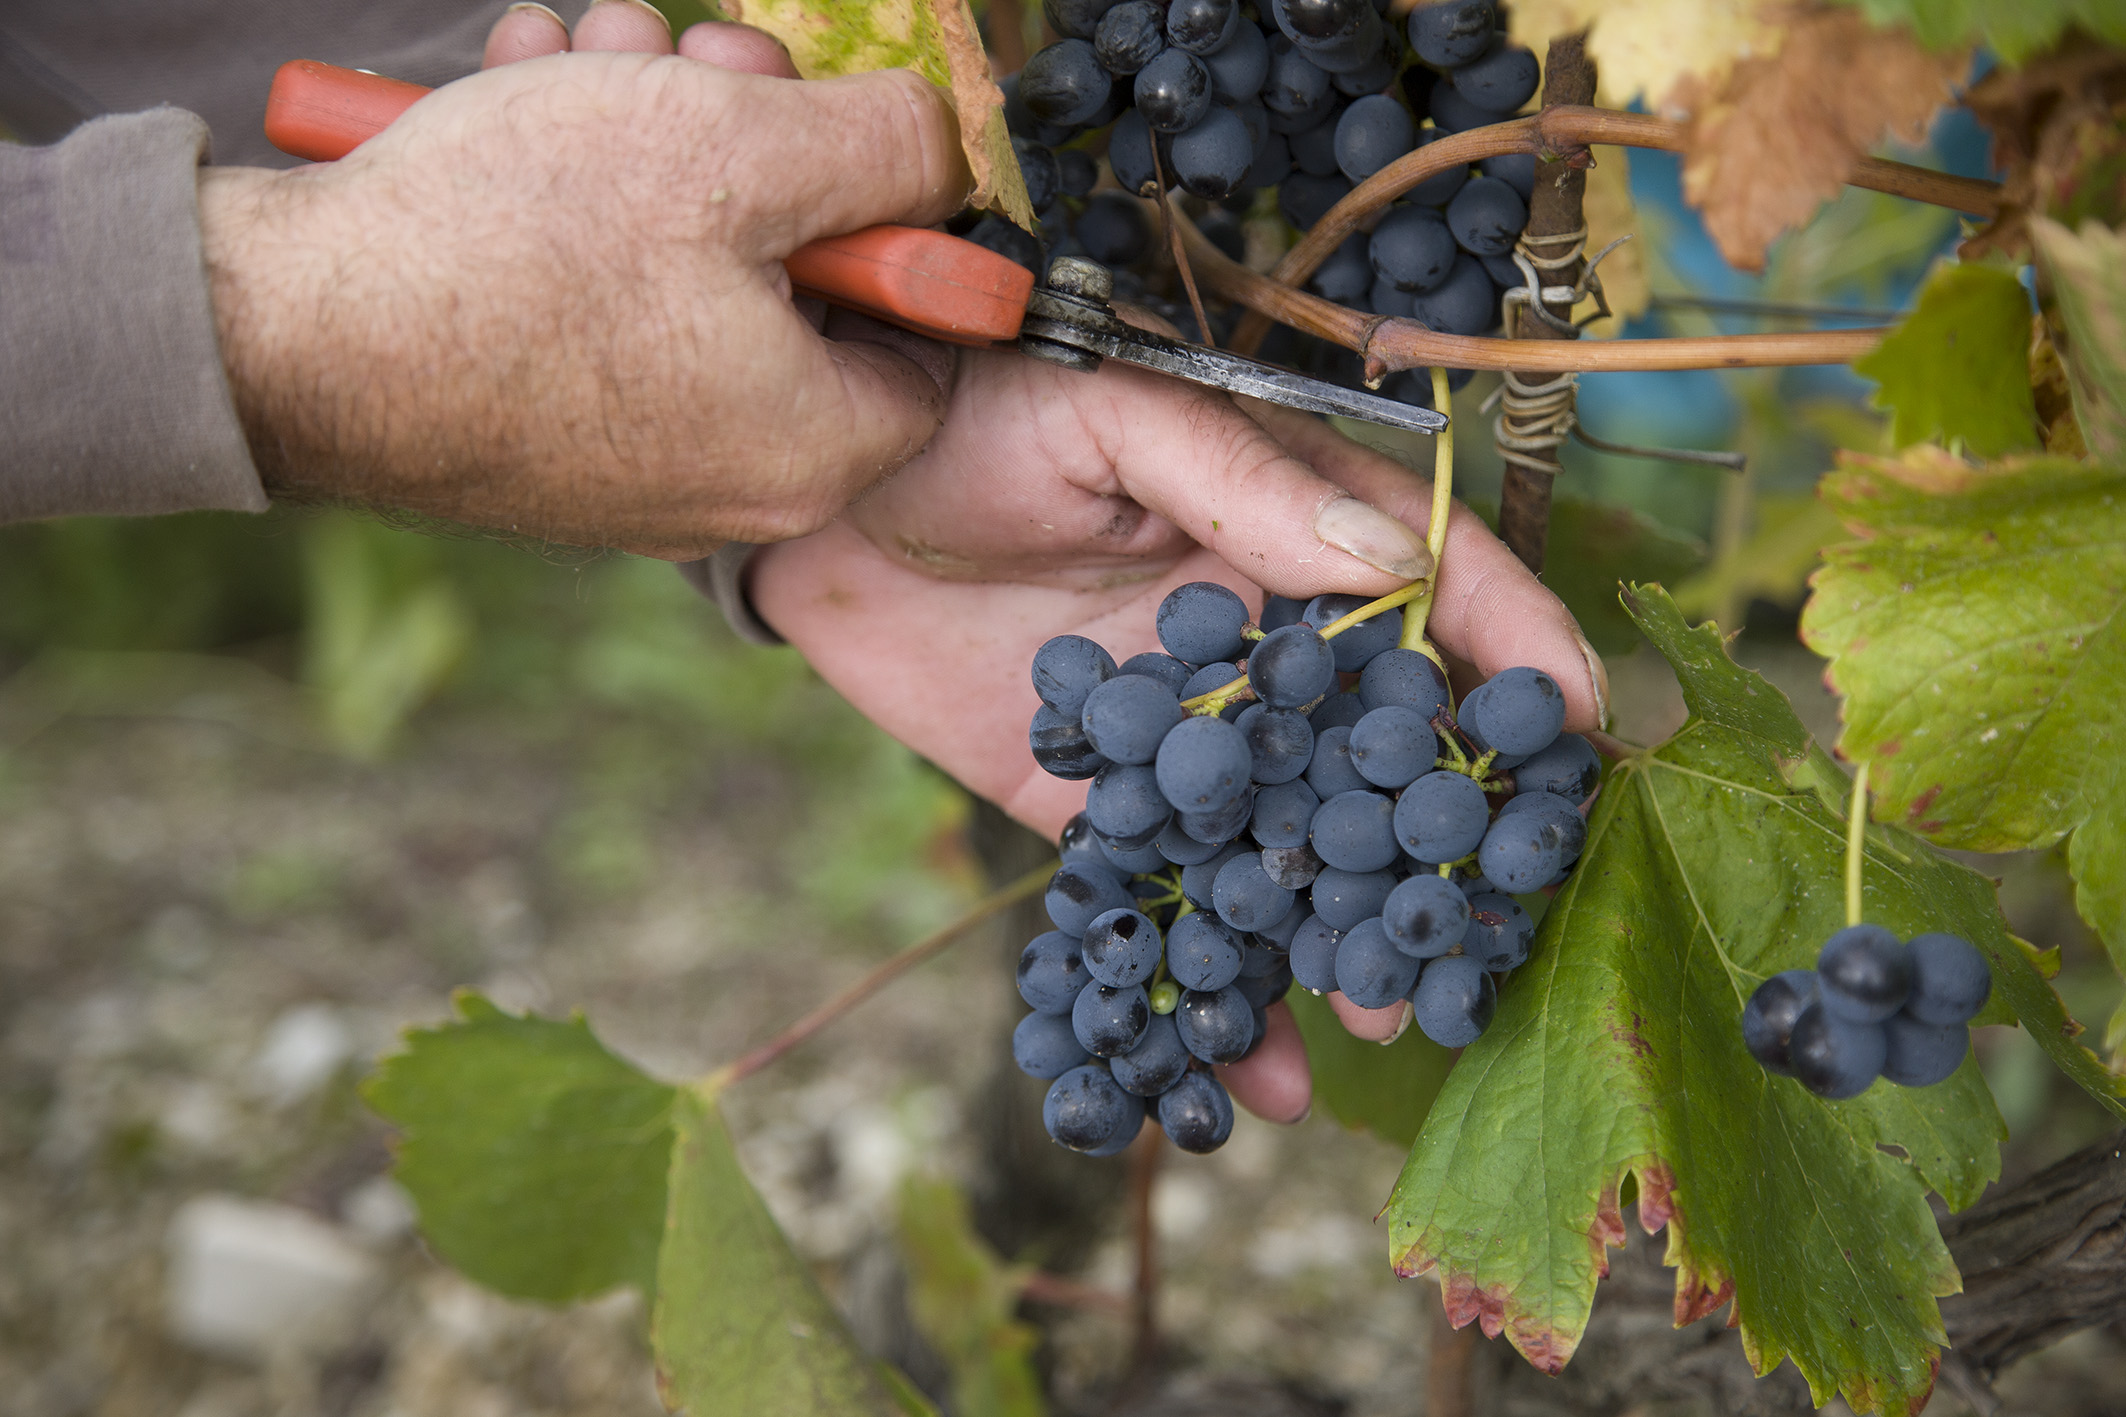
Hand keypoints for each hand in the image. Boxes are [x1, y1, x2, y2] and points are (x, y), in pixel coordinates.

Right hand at [194, 0, 969, 557]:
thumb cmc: (514, 247)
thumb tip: (942, 152)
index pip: (925, 347)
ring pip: (688, 279)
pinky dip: (576, 206)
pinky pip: (601, 313)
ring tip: (575, 62)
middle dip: (749, 144)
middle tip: (689, 61)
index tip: (844, 145)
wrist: (286, 334)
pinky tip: (522, 108)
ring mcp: (626, 472)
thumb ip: (880, 149)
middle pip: (796, 292)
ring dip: (647, 144)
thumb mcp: (738, 147)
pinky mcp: (539, 442)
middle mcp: (729, 486)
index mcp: (811, 446)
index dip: (899, 227)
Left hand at [748, 346, 1608, 1120]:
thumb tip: (1389, 563)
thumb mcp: (1108, 417)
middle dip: (1442, 843)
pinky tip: (1255, 1080)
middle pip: (1390, 753)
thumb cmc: (974, 417)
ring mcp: (1195, 748)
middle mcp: (1269, 654)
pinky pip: (1175, 912)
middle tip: (1478, 922)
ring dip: (1344, 943)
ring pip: (1298, 855)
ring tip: (1383, 1027)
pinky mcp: (1109, 817)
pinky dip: (1214, 997)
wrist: (821, 502)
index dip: (1514, 653)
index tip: (1574, 729)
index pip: (1439, 594)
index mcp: (1292, 535)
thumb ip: (1237, 482)